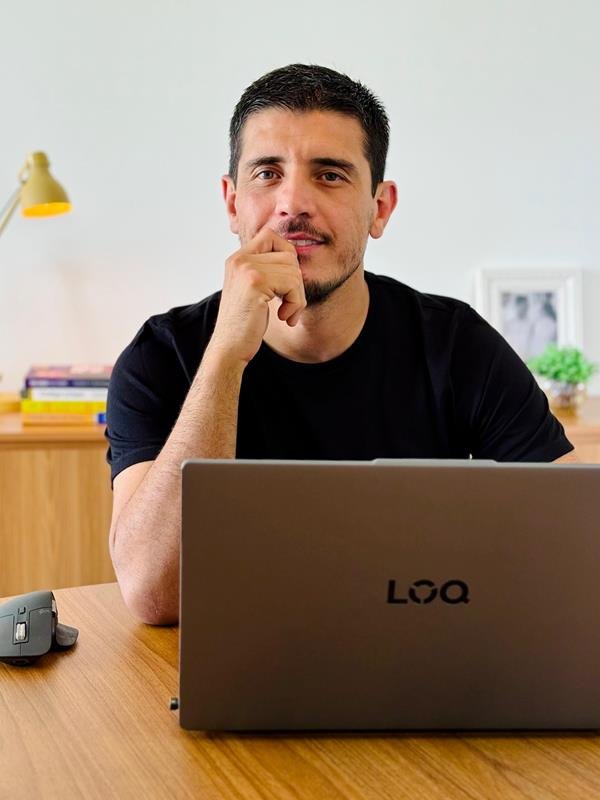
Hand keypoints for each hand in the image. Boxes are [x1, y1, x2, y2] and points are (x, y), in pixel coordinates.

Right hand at [207, 228, 306, 363]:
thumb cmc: (245, 324)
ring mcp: (246, 269)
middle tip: (290, 305)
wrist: (229, 348)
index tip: (286, 283)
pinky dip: (296, 303)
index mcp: (237, 259)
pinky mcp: (255, 283)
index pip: (271, 236)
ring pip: (294, 271)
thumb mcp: (254, 290)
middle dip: (296, 282)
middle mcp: (239, 259)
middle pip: (288, 255)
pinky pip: (292, 284)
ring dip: (298, 296)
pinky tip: (284, 318)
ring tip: (287, 313)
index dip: (287, 256)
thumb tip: (295, 256)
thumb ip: (267, 270)